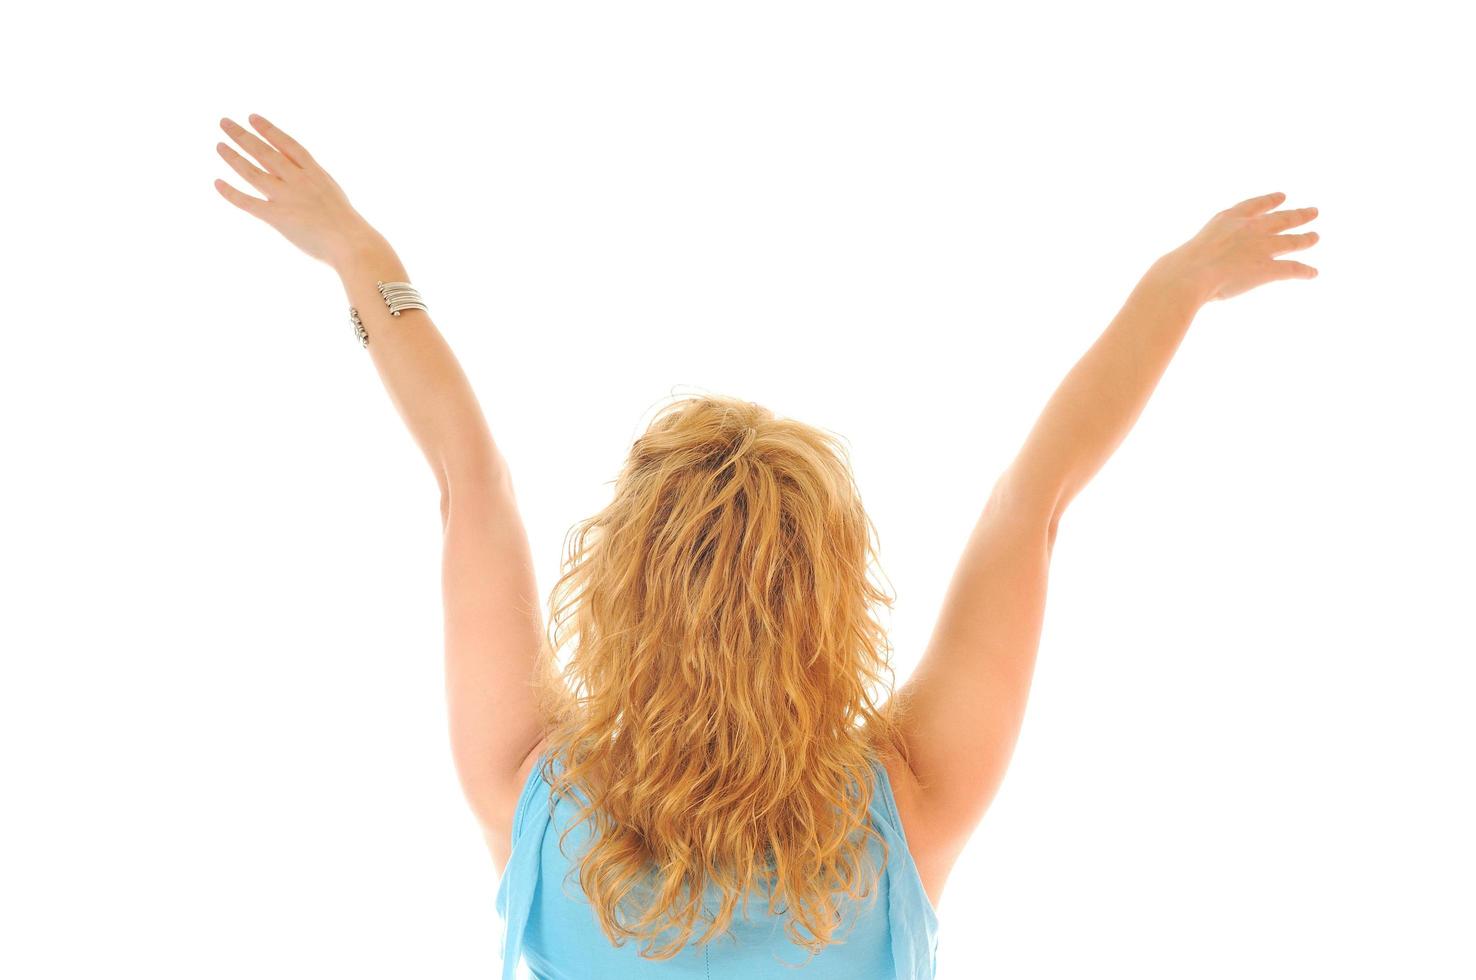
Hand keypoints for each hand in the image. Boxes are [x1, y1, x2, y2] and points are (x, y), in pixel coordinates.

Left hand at [214, 113, 378, 266]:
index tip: (252, 117)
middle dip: (243, 135)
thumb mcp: (333, 193)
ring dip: (233, 156)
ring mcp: (286, 197)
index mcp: (314, 172)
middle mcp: (298, 179)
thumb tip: (302, 179)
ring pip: (252, 171)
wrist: (352, 243)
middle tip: (224, 122)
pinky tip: (217, 182)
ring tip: (219, 145)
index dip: (268, 129)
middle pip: (264, 152)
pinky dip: (230, 192)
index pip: (286, 144)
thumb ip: (314, 184)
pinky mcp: (277, 216)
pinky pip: (248, 202)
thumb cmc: (348, 226)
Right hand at [1152, 191, 1319, 303]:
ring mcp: (1261, 247)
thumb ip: (1205, 251)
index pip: (1255, 205)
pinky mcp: (1268, 268)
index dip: (1271, 200)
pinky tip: (1313, 273)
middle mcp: (1249, 229)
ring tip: (1315, 237)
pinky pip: (1292, 269)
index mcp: (1229, 219)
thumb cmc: (1181, 265)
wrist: (1189, 274)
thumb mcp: (1193, 248)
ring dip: (1305, 239)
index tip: (1282, 196)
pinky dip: (1304, 271)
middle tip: (1313, 211)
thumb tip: (1195, 263)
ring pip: (1291, 241)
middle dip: (1298, 215)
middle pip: (1281, 219)